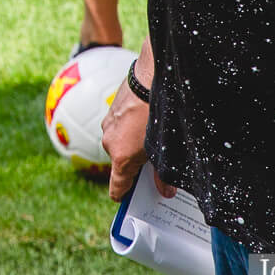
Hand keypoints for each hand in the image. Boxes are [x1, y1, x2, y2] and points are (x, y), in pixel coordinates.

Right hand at [101, 76, 173, 201]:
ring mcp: (108, 124)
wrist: (151, 76)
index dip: (124, 196)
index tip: (133, 198)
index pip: (116, 188)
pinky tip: (148, 119)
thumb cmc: (157, 115)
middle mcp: (109, 142)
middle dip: (135, 165)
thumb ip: (163, 175)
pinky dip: (130, 127)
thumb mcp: (164, 149)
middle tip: (155, 162)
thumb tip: (166, 192)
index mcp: (120, 158)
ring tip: (154, 135)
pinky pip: (120, 126)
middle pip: (121, 164)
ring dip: (133, 143)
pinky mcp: (112, 108)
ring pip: (121, 142)